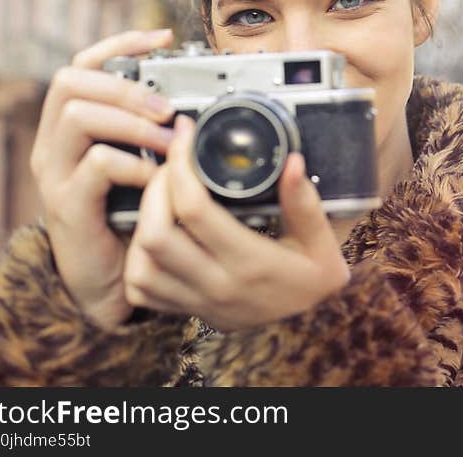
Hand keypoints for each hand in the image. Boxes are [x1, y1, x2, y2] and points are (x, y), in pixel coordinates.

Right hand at [29, 29, 176, 329]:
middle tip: (167, 107)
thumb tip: (193, 101)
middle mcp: (55, 143)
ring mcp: (57, 173)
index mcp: (72, 126)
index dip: (119, 44)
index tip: (162, 38)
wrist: (110, 280)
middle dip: (126, 86)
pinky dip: (133, 164)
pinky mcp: (68, 205)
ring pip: (79, 117)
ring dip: (133, 122)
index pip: (82, 65)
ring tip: (170, 140)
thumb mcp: (142, 165)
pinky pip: (96, 165)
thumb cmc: (131, 217)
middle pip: (72, 81)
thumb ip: (153, 134)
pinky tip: (155, 177)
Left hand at [123, 114, 350, 330]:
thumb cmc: (316, 281)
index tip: (185, 136)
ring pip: (141, 265)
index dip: (181, 166)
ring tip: (162, 195)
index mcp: (251, 262)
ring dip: (142, 223)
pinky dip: (139, 259)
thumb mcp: (323, 242)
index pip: (195, 210)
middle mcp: (218, 285)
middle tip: (171, 163)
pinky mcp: (189, 312)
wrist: (312, 327)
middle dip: (153, 188)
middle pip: (155, 234)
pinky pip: (142, 291)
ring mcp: (199, 302)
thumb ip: (305, 203)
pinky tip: (157, 234)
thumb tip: (291, 162)